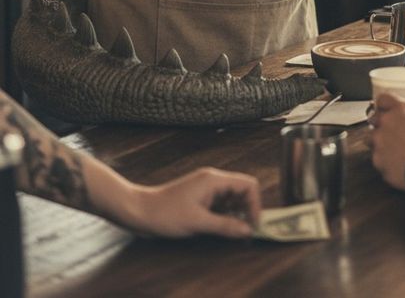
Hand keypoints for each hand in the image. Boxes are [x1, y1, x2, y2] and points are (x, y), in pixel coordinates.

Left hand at [123, 168, 261, 238]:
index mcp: (214, 180)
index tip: (254, 225)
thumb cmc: (166, 214)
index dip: (255, 204)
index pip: (247, 185)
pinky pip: (221, 204)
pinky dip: (226, 216)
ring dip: (237, 214)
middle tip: (248, 232)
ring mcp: (206, 188)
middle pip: (241, 190)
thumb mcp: (198, 222)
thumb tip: (248, 231)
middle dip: (248, 210)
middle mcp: (213, 180)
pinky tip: (223, 229)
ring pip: (232, 198)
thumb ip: (225, 226)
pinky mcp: (200, 197)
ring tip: (236, 233)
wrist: (140, 212)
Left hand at [370, 93, 404, 190]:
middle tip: (392, 135)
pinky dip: (384, 162)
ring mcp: (379, 140)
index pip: (382, 99)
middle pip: (374, 118)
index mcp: (401, 108)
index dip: (384, 105)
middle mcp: (387, 120)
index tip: (386, 111)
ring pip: (371, 139)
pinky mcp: (377, 159)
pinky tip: (396, 166)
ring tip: (394, 153)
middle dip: (380, 125)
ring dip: (379, 143)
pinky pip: (377, 158)